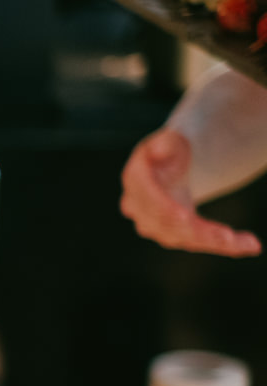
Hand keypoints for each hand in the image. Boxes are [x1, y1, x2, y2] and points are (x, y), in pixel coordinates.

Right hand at [120, 128, 260, 256]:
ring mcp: (155, 224)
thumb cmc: (171, 149)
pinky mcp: (175, 234)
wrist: (171, 164)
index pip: (147, 199)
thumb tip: (160, 148)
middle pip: (166, 225)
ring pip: (185, 238)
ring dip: (215, 241)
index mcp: (135, 180)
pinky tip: (250, 245)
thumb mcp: (168, 140)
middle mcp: (139, 208)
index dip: (164, 209)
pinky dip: (226, 246)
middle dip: (196, 232)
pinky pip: (200, 242)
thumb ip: (164, 143)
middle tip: (226, 237)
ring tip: (249, 243)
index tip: (184, 216)